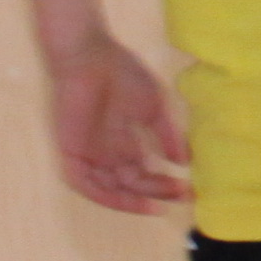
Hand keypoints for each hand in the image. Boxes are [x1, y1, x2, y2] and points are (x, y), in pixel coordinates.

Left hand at [44, 34, 189, 215]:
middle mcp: (107, 153)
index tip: (191, 189)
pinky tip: (125, 199)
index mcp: (125, 143)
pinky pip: (81, 181)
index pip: (144, 174)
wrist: (90, 55)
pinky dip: (101, 194)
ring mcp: (88, 153)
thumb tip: (185, 163)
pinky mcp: (70, 150)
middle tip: (182, 195)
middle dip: (156, 193)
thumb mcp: (153, 108)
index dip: (166, 185)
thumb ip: (168, 136)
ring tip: (156, 206)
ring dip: (131, 200)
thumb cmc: (121, 73)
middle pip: (130, 184)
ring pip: (107, 189)